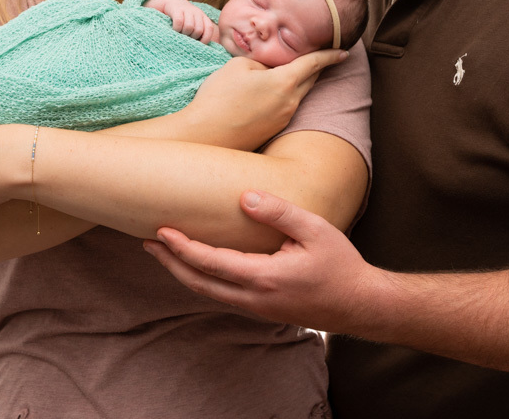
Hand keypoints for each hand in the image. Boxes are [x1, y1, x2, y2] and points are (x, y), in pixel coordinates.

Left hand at [143, 190, 374, 332]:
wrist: (360, 305)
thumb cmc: (341, 265)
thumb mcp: (315, 230)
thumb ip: (279, 212)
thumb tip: (244, 197)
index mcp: (264, 277)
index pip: (210, 262)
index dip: (181, 247)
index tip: (160, 230)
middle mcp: (254, 298)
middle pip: (198, 282)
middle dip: (170, 262)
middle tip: (147, 242)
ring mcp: (256, 308)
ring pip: (208, 292)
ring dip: (182, 272)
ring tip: (163, 252)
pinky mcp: (262, 310)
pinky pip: (222, 295)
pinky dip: (202, 279)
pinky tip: (198, 266)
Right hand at [147, 0, 219, 44]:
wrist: (172, 2)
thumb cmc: (184, 18)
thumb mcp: (194, 22)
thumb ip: (200, 32)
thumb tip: (204, 48)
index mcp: (203, 17)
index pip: (209, 29)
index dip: (205, 39)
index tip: (198, 44)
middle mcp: (197, 12)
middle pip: (198, 30)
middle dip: (192, 37)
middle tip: (186, 37)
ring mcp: (187, 10)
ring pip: (189, 27)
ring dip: (183, 33)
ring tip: (180, 33)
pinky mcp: (177, 9)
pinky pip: (179, 22)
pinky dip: (176, 28)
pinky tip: (174, 29)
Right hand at [184, 49, 347, 149]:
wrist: (205, 134)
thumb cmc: (219, 97)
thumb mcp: (239, 66)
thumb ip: (261, 62)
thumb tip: (269, 69)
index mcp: (285, 82)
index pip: (314, 63)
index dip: (330, 55)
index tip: (344, 51)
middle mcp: (290, 102)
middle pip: (312, 80)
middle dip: (318, 68)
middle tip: (323, 59)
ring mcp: (283, 119)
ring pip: (298, 95)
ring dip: (299, 83)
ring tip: (290, 73)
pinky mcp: (274, 130)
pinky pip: (286, 108)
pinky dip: (286, 97)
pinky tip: (271, 94)